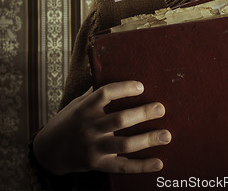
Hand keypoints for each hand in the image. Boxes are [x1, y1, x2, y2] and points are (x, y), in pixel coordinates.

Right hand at [33, 81, 170, 174]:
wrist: (49, 150)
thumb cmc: (71, 120)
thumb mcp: (79, 102)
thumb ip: (97, 92)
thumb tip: (119, 70)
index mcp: (85, 108)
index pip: (105, 93)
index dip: (124, 89)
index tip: (141, 86)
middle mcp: (89, 127)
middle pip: (119, 120)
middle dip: (142, 113)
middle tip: (161, 108)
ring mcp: (93, 147)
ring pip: (124, 144)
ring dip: (147, 139)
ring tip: (167, 134)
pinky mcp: (98, 165)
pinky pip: (122, 166)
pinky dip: (142, 166)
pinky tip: (159, 162)